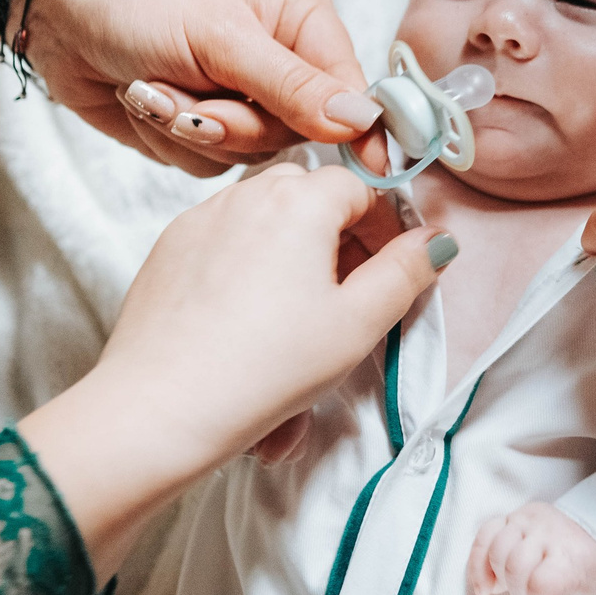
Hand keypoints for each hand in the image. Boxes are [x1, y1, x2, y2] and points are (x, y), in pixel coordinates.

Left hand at [21, 165, 453, 566]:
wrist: (160, 406)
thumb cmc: (266, 367)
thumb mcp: (358, 324)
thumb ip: (406, 272)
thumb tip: (435, 240)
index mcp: (299, 200)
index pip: (359, 188)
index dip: (382, 229)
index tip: (387, 275)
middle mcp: (244, 193)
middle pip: (308, 195)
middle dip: (335, 236)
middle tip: (345, 296)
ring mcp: (199, 219)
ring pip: (262, 218)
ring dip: (289, 252)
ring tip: (295, 317)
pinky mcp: (167, 251)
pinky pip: (221, 242)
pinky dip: (244, 268)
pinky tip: (246, 322)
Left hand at [31, 0, 382, 175]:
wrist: (58, 18)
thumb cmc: (138, 2)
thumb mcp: (221, 37)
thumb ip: (292, 85)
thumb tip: (361, 120)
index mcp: (301, 14)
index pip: (350, 87)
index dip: (352, 129)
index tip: (366, 165)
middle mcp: (282, 57)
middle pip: (297, 133)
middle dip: (233, 123)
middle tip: (188, 96)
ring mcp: (244, 96)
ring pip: (249, 155)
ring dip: (192, 128)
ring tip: (153, 87)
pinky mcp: (207, 127)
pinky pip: (209, 166)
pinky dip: (169, 140)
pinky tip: (145, 101)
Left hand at [468, 503, 595, 594]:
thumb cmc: (577, 556)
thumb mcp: (539, 545)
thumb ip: (513, 556)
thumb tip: (488, 585)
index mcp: (525, 516)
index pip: (487, 534)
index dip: (478, 565)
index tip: (486, 589)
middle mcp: (535, 521)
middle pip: (498, 555)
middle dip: (506, 584)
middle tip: (528, 594)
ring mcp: (553, 538)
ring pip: (515, 570)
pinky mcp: (569, 562)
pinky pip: (538, 587)